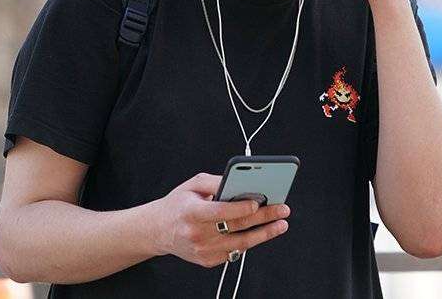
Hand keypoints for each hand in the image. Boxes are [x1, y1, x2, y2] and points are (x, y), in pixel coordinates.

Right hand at [150, 172, 290, 267]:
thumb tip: (241, 181)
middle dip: (263, 217)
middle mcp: (197, 234)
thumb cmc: (178, 205)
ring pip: (240, 243)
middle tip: (282, 209)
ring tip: (280, 224)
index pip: (220, 211)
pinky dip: (248, 241)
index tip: (259, 202)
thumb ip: (215, 181)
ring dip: (264, 233)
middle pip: (236, 226)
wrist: (158, 230)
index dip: (241, 208)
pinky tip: (259, 232)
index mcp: (191, 212)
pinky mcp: (208, 260)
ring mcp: (203, 250)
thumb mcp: (192, 185)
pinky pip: (234, 251)